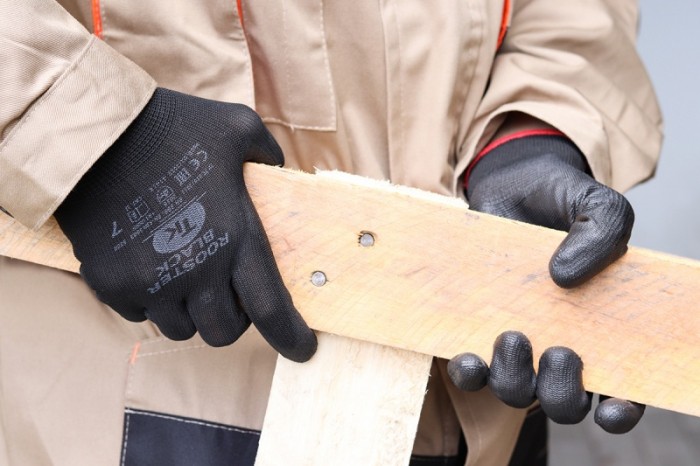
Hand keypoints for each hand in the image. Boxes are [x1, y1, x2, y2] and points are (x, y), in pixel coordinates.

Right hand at [55, 88, 316, 361]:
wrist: (94, 133)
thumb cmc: (171, 126)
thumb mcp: (236, 127)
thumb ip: (268, 152)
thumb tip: (278, 170)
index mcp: (235, 236)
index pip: (270, 307)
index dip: (291, 336)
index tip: (303, 350)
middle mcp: (196, 268)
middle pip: (224, 332)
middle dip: (230, 319)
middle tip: (225, 293)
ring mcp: (151, 282)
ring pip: (182, 330)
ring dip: (190, 312)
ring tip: (184, 276)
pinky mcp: (113, 285)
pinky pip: (141, 315)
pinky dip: (151, 301)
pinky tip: (149, 266)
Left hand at [449, 128, 643, 432]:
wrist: (514, 183)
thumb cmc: (563, 201)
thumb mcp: (598, 206)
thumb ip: (603, 233)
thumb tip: (566, 277)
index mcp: (603, 331)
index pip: (622, 390)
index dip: (622, 410)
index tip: (613, 406)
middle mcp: (559, 345)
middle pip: (563, 403)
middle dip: (561, 393)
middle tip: (559, 353)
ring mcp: (517, 342)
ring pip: (514, 392)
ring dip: (513, 380)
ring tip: (513, 337)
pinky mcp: (476, 329)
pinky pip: (469, 371)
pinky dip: (469, 372)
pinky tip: (470, 355)